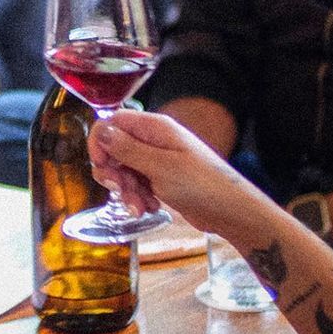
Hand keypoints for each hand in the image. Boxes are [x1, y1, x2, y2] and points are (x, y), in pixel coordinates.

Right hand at [86, 108, 247, 233]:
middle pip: (114, 148)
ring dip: (125, 190)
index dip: (100, 143)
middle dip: (112, 172)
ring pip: (124, 169)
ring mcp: (158, 159)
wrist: (232, 211)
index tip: (101, 165)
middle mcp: (154, 140)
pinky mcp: (161, 177)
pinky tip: (149, 208)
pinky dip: (137, 196)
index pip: (112, 122)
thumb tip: (101, 131)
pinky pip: (137, 183)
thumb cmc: (203, 185)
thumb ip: (128, 149)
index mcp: (154, 128)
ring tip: (140, 207)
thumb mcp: (160, 167)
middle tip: (120, 190)